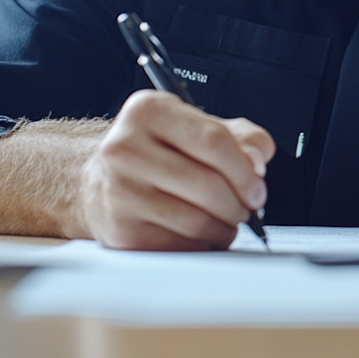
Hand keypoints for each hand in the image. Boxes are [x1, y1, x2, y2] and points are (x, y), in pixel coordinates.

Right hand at [76, 89, 274, 249]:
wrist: (101, 180)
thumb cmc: (156, 152)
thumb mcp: (196, 127)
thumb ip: (240, 137)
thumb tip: (257, 162)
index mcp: (148, 111)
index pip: (214, 141)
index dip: (246, 170)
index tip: (257, 186)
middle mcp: (125, 147)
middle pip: (208, 185)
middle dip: (239, 203)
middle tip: (247, 207)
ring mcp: (119, 191)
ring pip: (196, 220)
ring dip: (224, 227)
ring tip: (227, 221)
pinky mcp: (120, 230)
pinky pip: (180, 246)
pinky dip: (202, 245)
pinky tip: (202, 233)